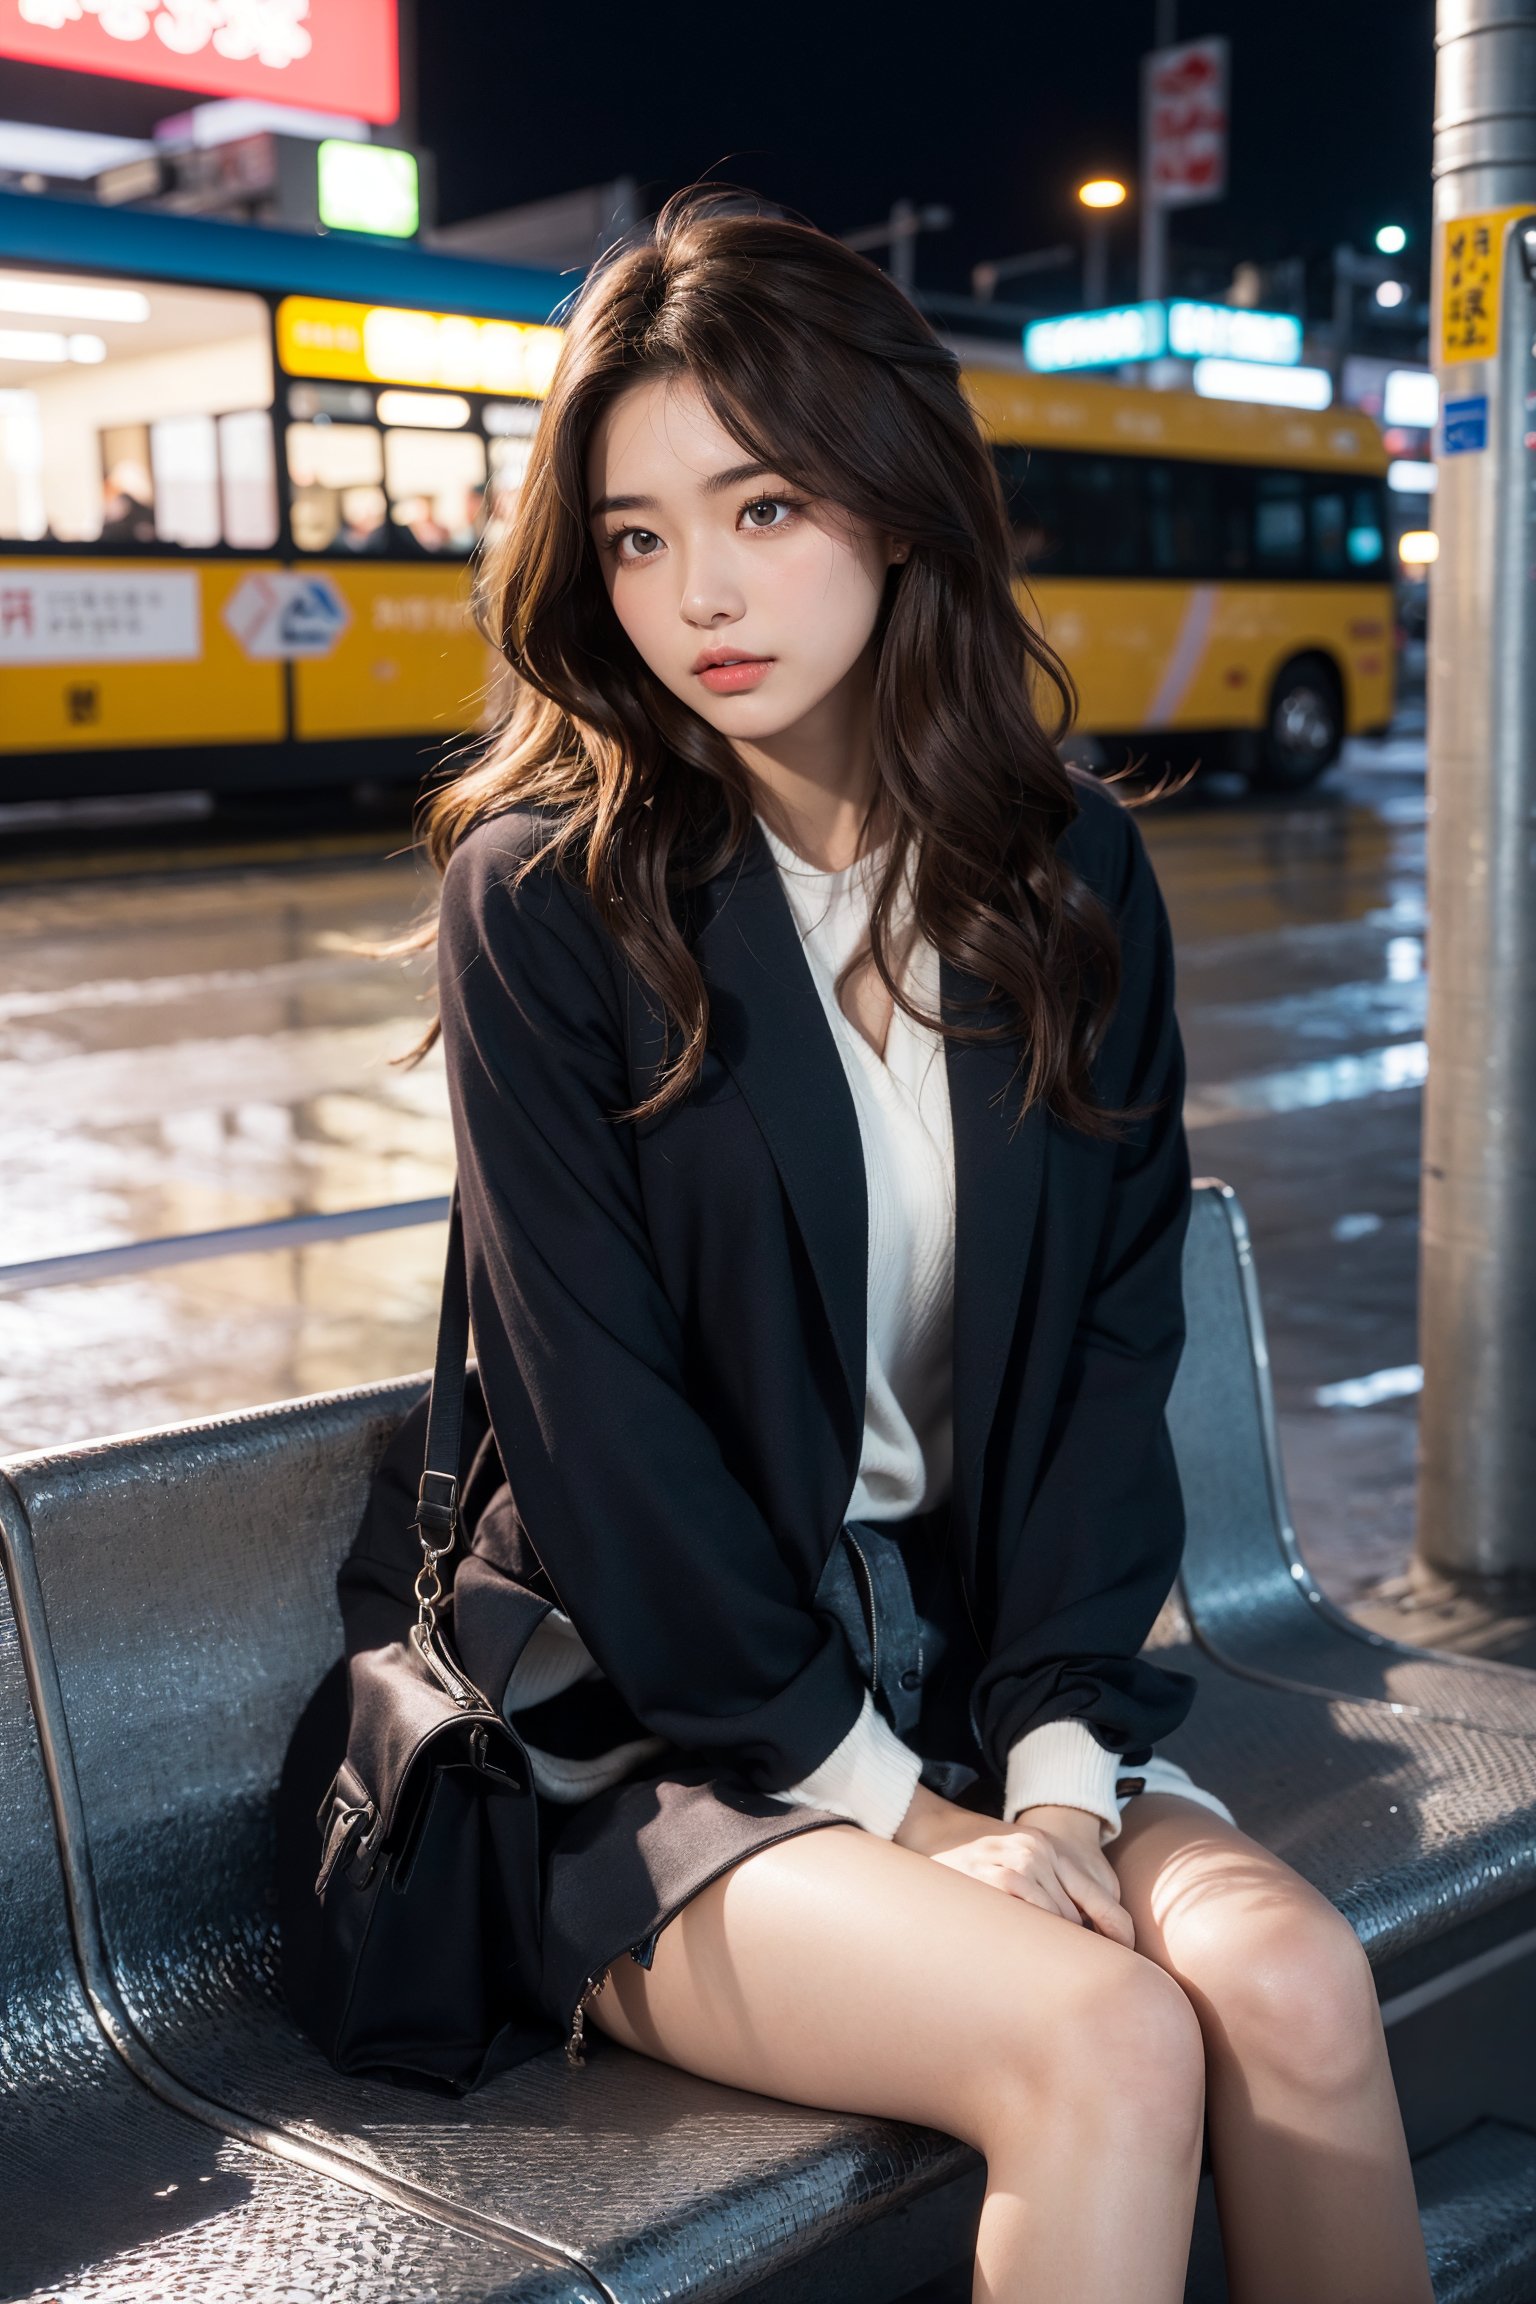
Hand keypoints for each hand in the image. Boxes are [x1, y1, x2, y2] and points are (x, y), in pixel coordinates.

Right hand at [894, 1785, 1133, 1945]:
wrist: (930, 1827)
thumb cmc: (974, 1855)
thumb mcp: (1018, 1857)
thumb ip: (1047, 1886)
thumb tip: (1083, 1936)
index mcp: (1051, 1849)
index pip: (1103, 1901)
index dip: (1120, 1936)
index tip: (1127, 1963)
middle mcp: (1039, 1852)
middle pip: (1078, 1919)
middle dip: (1077, 1947)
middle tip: (1066, 1974)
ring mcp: (1017, 1864)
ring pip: (1056, 1923)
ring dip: (1050, 1947)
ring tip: (1035, 1965)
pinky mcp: (995, 1878)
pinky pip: (1031, 1919)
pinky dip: (1032, 1939)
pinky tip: (1018, 1949)